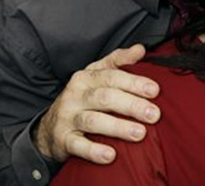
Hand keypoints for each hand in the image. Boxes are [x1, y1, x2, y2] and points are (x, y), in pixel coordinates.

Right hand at [34, 44, 160, 163]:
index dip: (134, 82)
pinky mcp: (63, 139)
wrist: (49, 127)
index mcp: (86, 77)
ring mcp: (67, 117)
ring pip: (93, 121)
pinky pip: (78, 146)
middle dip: (132, 105)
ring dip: (118, 127)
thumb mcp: (96, 75)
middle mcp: (75, 95)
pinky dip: (94, 151)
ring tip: (140, 133)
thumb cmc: (82, 98)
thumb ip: (118, 61)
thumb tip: (141, 49)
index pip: (112, 76)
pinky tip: (111, 155)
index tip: (155, 90)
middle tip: (154, 114)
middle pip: (105, 97)